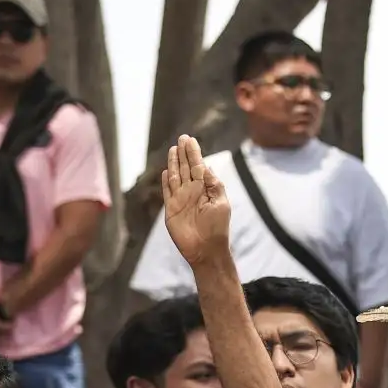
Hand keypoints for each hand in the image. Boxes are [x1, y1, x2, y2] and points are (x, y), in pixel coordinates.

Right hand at [161, 134, 231, 266]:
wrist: (206, 249)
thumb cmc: (217, 228)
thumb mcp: (221, 203)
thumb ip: (214, 184)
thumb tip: (207, 166)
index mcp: (206, 189)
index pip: (198, 166)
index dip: (194, 153)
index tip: (191, 140)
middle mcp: (192, 192)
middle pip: (186, 168)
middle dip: (184, 153)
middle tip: (182, 138)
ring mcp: (181, 199)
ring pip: (176, 176)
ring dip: (174, 163)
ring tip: (173, 149)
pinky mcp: (171, 209)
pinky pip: (167, 192)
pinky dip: (166, 181)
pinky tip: (166, 171)